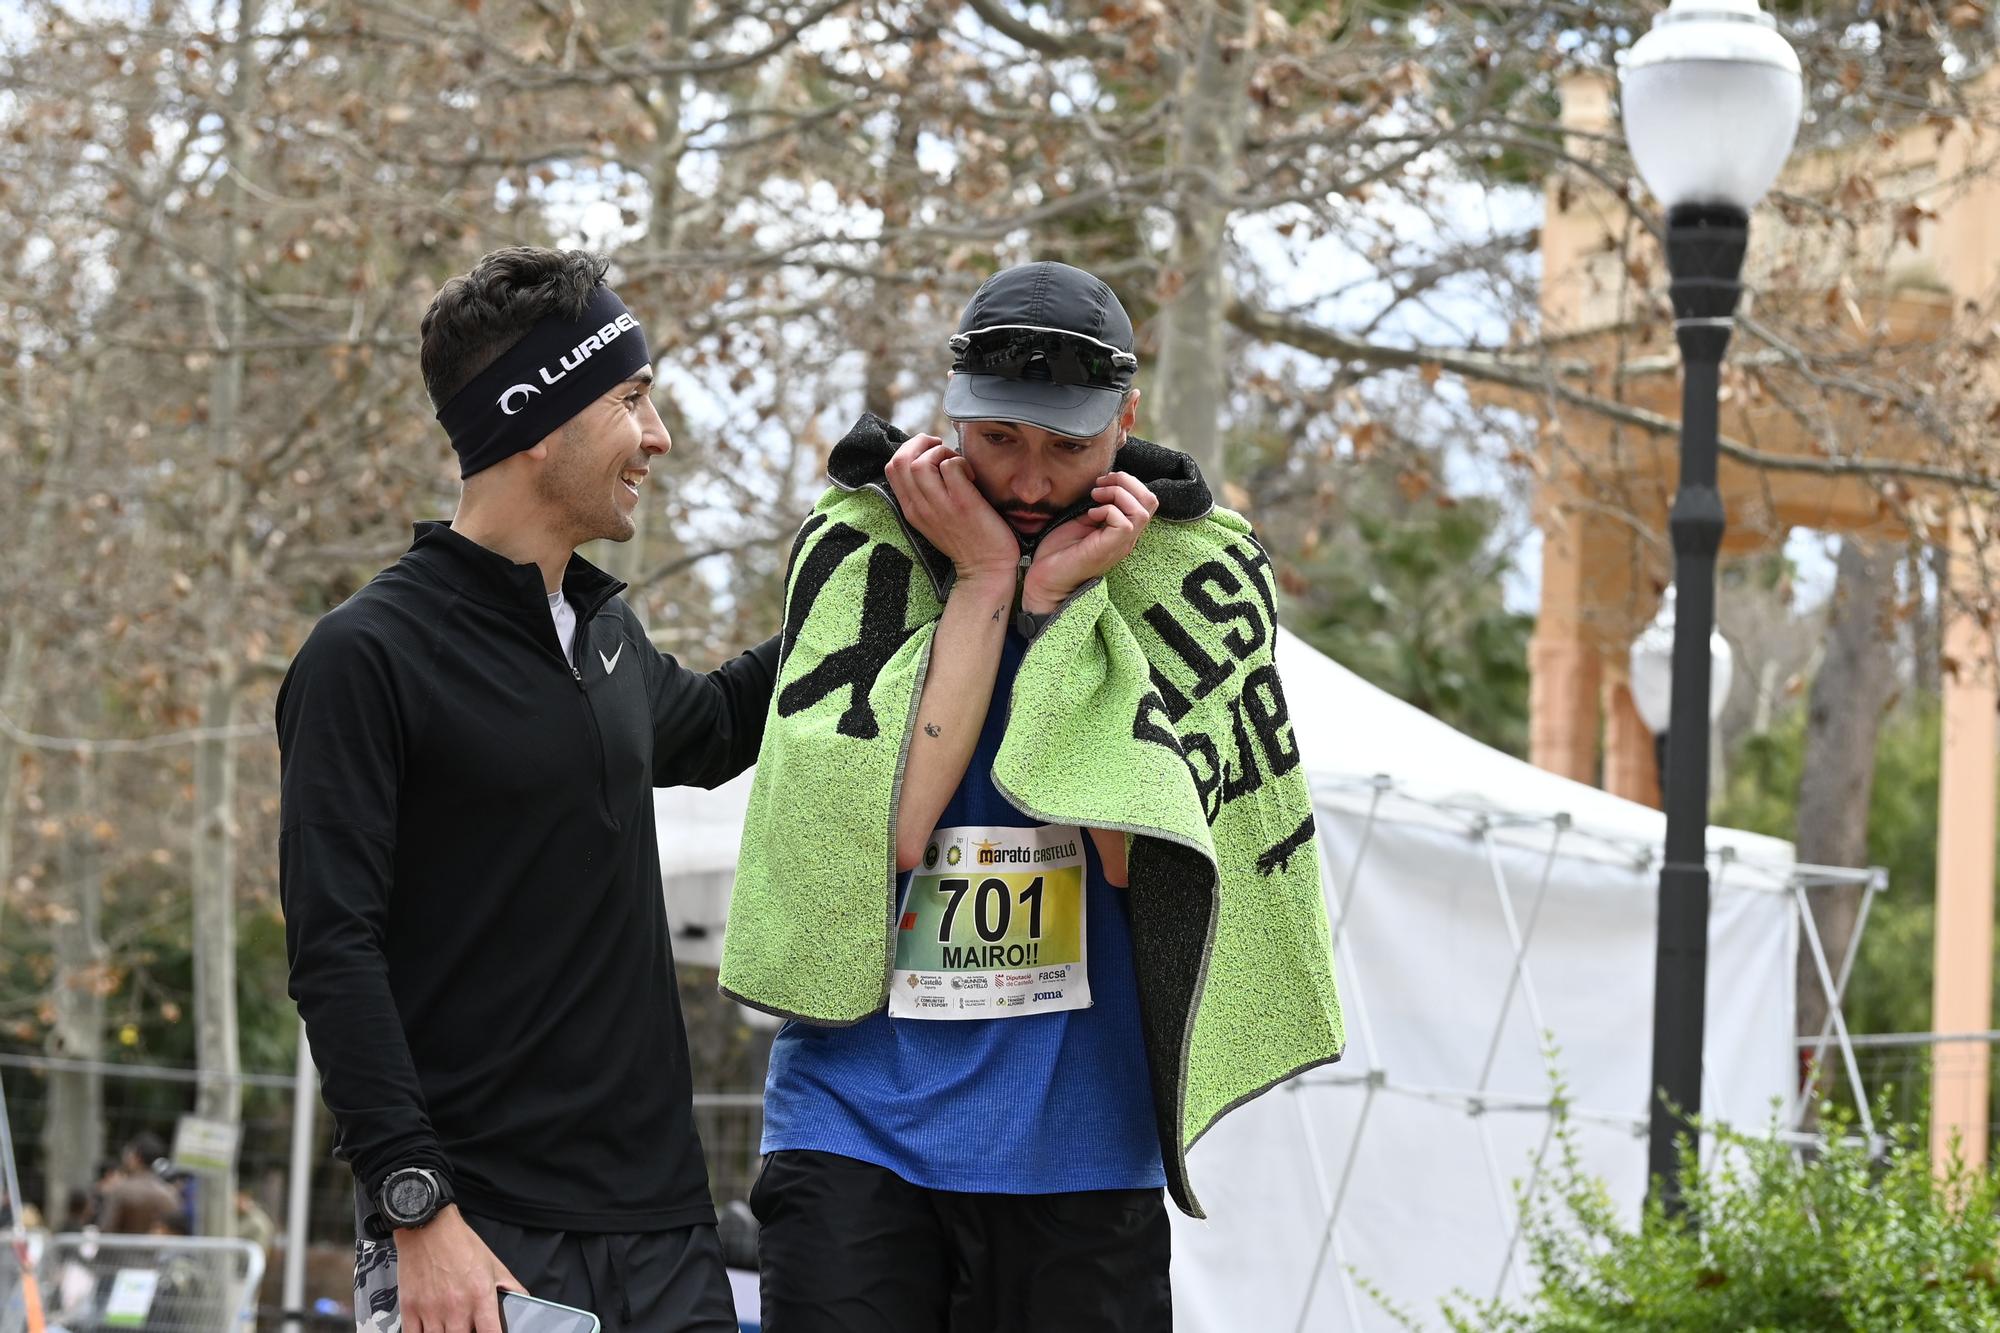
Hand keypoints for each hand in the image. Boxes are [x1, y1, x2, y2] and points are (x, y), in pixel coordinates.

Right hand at [393, 1206, 525, 1332]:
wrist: (428, 1227)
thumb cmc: (460, 1244)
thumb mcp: (493, 1264)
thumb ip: (510, 1287)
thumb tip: (523, 1301)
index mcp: (480, 1295)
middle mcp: (456, 1306)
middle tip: (467, 1328)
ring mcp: (431, 1310)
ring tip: (451, 1328)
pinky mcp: (410, 1309)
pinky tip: (430, 1331)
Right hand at [884, 434, 1017, 584]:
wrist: (986, 570)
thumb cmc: (967, 539)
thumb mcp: (935, 518)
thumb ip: (927, 493)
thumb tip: (931, 457)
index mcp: (911, 509)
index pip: (891, 467)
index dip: (909, 449)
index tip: (930, 452)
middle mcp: (919, 507)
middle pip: (900, 460)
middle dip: (921, 443)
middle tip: (942, 449)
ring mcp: (939, 506)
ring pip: (921, 462)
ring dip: (942, 453)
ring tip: (958, 464)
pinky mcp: (961, 503)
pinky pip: (951, 466)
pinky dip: (961, 462)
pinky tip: (972, 476)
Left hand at [1022, 472, 1157, 611]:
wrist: (1047, 582)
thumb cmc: (1060, 553)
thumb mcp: (1081, 521)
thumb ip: (1097, 507)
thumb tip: (1102, 486)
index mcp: (1123, 530)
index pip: (1146, 499)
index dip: (1127, 482)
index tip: (1101, 482)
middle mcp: (1127, 538)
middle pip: (1151, 501)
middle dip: (1126, 482)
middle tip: (1101, 484)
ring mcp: (1120, 545)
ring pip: (1142, 510)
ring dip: (1117, 494)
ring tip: (1095, 497)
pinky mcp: (1109, 549)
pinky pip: (1125, 524)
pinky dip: (1108, 510)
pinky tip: (1090, 514)